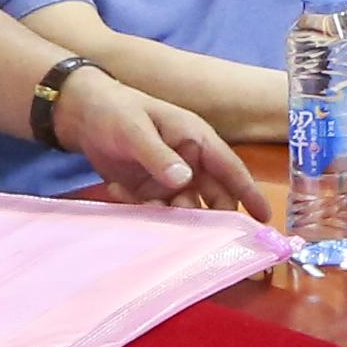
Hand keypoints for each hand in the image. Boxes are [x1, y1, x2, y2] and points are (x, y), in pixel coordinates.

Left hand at [58, 68, 262, 217]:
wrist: (82, 114)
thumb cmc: (116, 110)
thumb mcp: (135, 130)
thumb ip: (158, 155)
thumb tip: (184, 180)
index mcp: (196, 141)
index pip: (230, 169)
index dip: (249, 193)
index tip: (264, 219)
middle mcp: (189, 163)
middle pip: (213, 197)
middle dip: (209, 217)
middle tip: (198, 236)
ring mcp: (169, 179)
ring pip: (185, 209)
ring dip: (171, 217)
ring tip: (144, 205)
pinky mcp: (149, 191)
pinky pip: (156, 211)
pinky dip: (142, 209)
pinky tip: (119, 190)